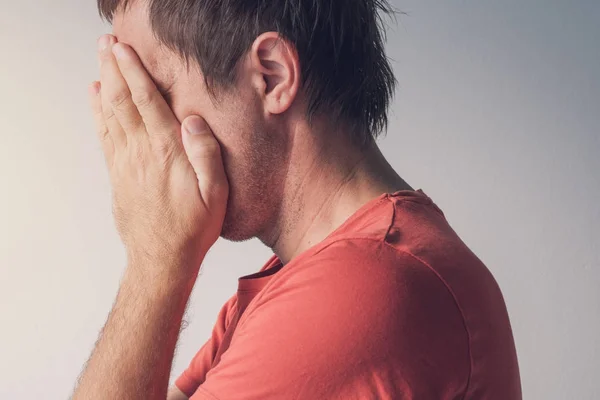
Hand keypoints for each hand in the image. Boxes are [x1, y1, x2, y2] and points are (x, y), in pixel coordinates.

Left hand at [89, 35, 228, 271]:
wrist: (161, 258)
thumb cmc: (193, 227)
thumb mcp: (215, 194)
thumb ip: (205, 154)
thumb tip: (193, 120)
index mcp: (166, 153)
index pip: (147, 103)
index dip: (135, 73)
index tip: (125, 50)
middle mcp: (141, 153)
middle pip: (122, 101)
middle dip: (114, 69)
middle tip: (107, 44)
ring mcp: (125, 163)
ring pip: (110, 114)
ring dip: (105, 83)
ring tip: (101, 60)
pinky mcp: (117, 174)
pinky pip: (104, 134)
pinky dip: (97, 112)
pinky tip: (96, 97)